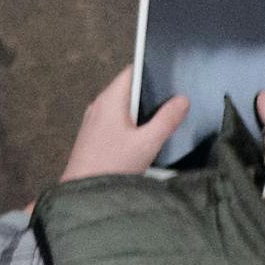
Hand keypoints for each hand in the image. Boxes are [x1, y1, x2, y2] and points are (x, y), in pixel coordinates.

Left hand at [60, 68, 186, 182]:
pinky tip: (141, 144)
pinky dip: (130, 127)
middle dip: (150, 97)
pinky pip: (115, 123)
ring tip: (158, 127)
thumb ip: (166, 120)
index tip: (170, 78)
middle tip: (170, 107)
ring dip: (140, 115)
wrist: (82, 193)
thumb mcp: (147, 143)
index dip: (152, 71)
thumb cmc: (110, 167)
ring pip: (122, 108)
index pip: (132, 72)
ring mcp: (94, 121)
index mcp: (110, 99)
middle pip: (129, 90)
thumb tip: (182, 100)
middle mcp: (99, 106)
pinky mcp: (93, 136)